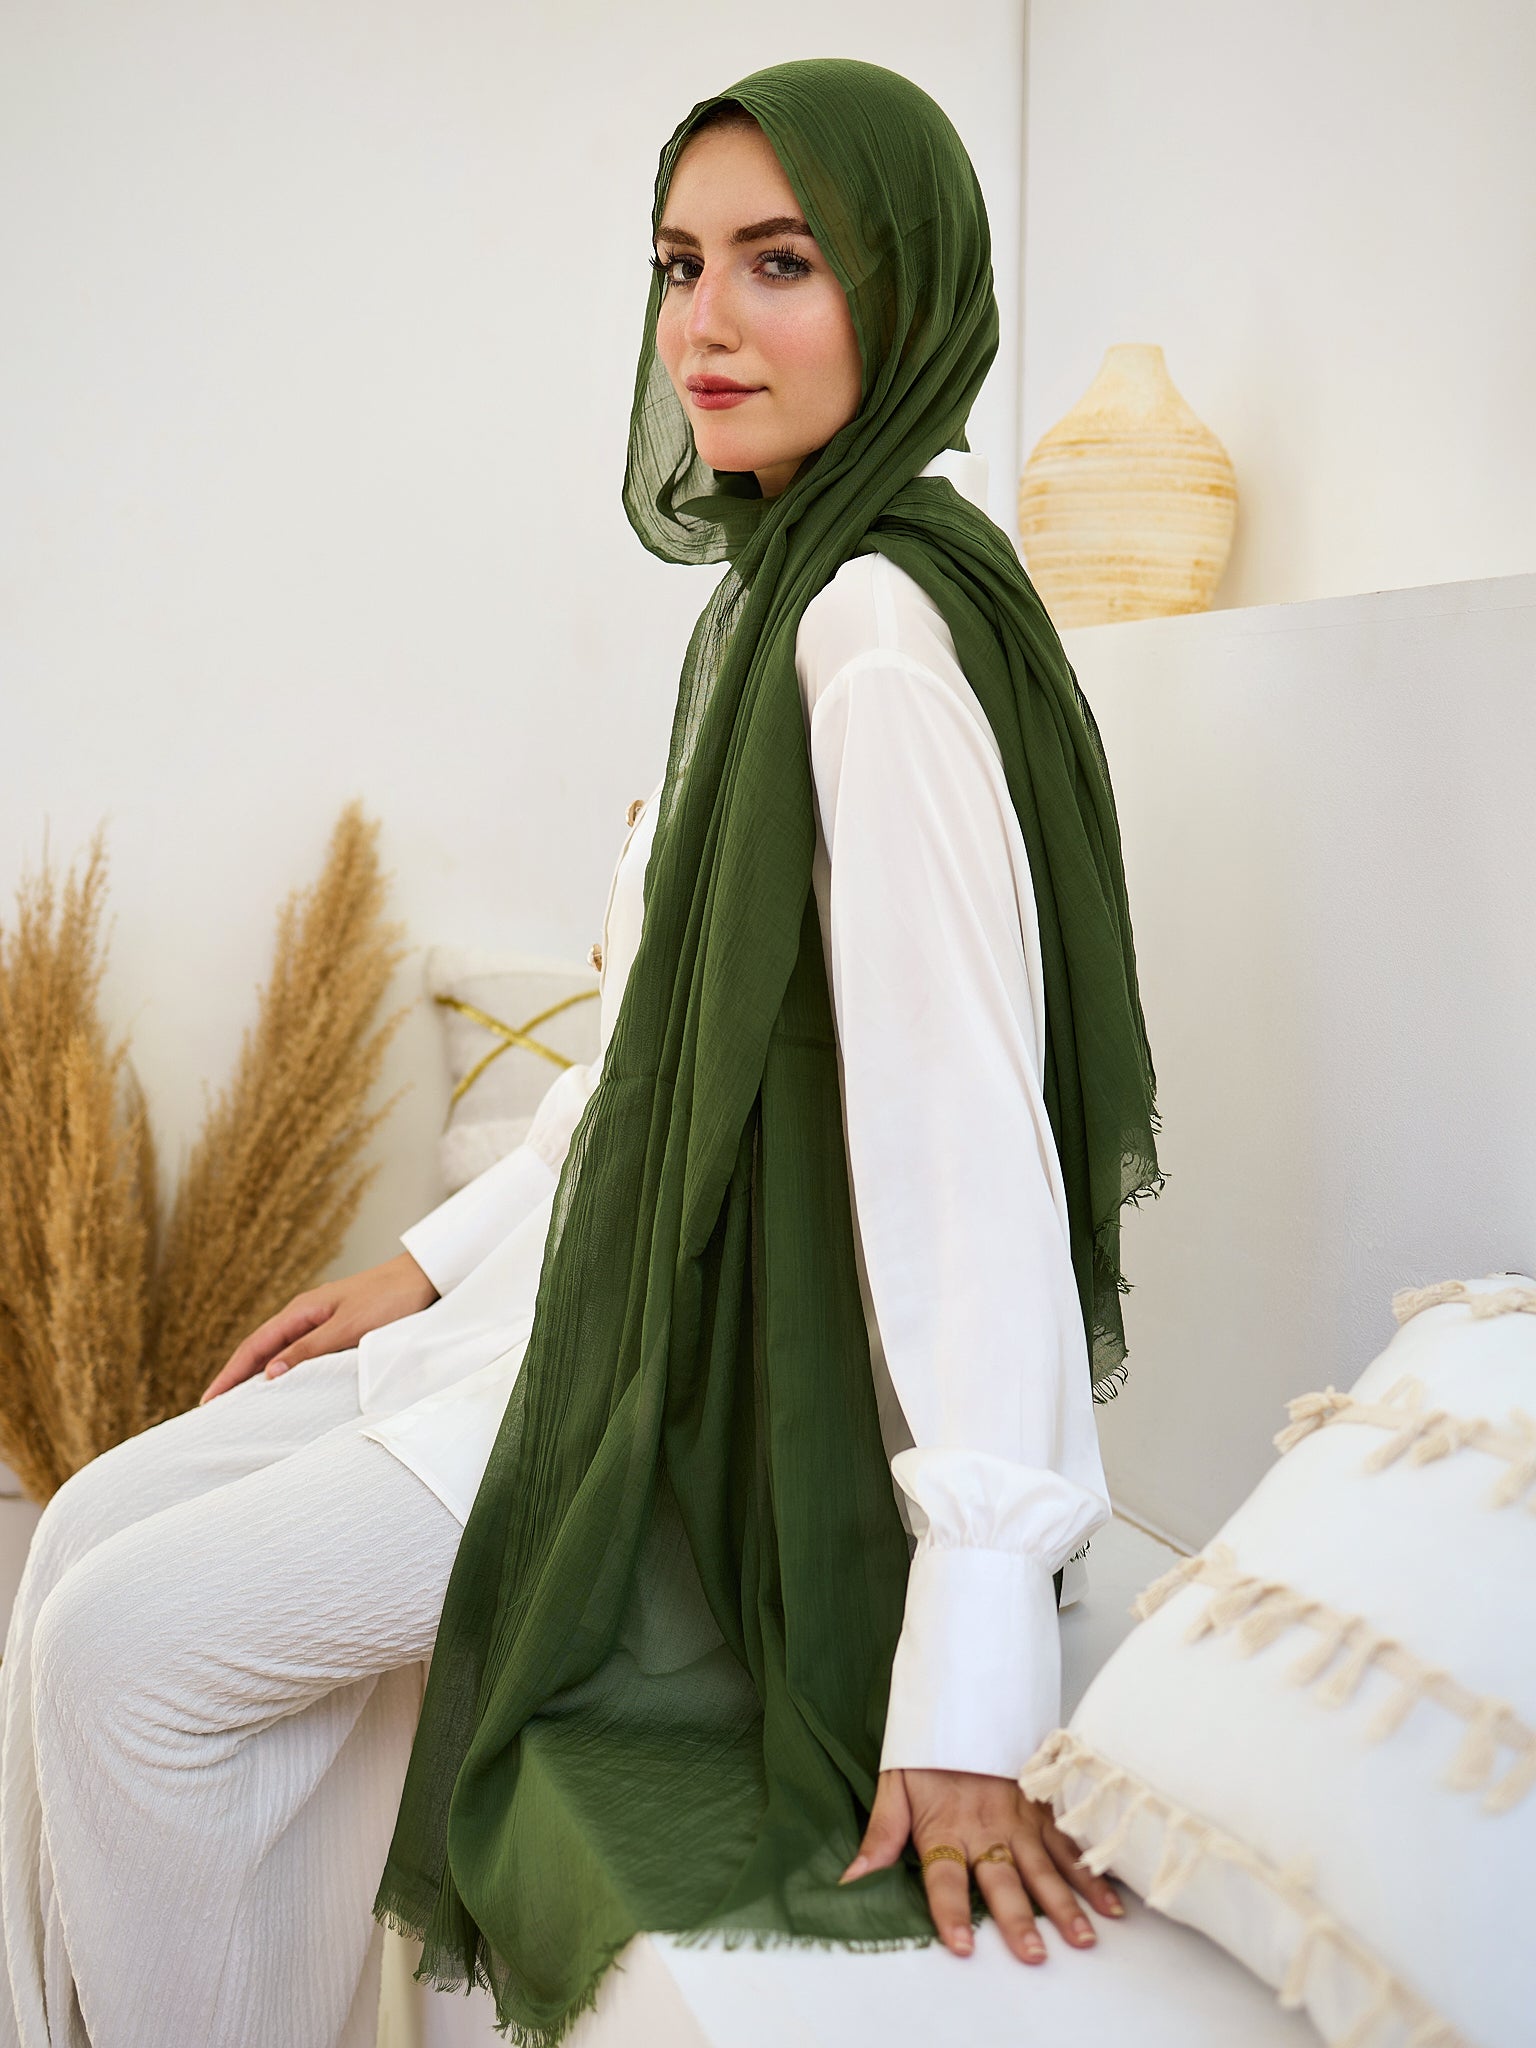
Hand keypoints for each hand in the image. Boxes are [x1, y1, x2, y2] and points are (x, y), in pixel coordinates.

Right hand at [198, 1252, 438, 1403]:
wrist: (423, 1278)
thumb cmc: (390, 1299)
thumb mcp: (349, 1327)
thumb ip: (310, 1349)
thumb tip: (269, 1373)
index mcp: (302, 1311)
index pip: (255, 1346)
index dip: (230, 1375)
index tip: (208, 1400)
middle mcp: (306, 1315)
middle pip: (261, 1350)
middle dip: (235, 1378)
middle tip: (214, 1409)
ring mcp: (320, 1321)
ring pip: (279, 1352)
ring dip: (257, 1376)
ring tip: (239, 1404)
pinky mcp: (337, 1329)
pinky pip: (300, 1353)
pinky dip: (284, 1371)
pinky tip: (283, 1387)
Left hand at [839, 1766, 1124, 1962]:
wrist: (963, 1699)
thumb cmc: (927, 1752)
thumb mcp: (894, 1786)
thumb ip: (880, 1835)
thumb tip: (852, 1878)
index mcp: (945, 1829)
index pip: (944, 1879)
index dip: (951, 1913)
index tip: (962, 1947)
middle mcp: (986, 1830)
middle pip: (1003, 1880)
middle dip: (1019, 1919)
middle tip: (1035, 1955)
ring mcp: (1019, 1820)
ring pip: (1045, 1867)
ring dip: (1065, 1904)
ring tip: (1082, 1938)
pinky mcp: (1042, 1809)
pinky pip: (1069, 1843)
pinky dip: (1092, 1872)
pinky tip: (1111, 1901)